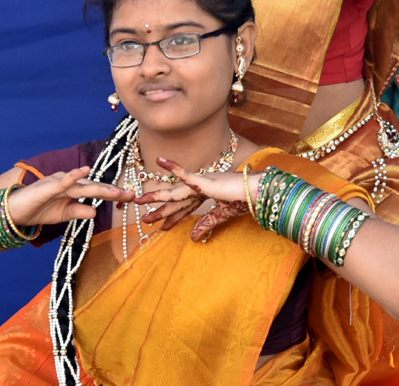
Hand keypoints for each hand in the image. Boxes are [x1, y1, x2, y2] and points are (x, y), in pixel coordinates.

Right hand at [5, 167, 132, 228]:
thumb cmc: (38, 210)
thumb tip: (95, 212)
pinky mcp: (48, 186)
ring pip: (83, 185)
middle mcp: (69, 182)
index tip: (130, 197)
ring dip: (100, 188)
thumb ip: (78, 211)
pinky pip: (63, 181)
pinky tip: (85, 171)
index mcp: (73, 189)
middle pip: (94, 186)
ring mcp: (59, 182)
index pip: (96, 191)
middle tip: (131, 194)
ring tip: (117, 192)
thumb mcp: (62, 214)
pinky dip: (74, 175)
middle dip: (113, 191)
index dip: (113, 193)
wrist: (13, 213)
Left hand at [136, 158, 251, 240]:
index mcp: (208, 193)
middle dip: (160, 210)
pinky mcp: (205, 181)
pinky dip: (173, 168)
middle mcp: (202, 186)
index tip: (163, 227)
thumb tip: (193, 237)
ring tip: (139, 201)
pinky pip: (186, 175)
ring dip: (157, 197)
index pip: (186, 207)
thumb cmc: (246, 200)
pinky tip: (160, 160)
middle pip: (177, 200)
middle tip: (144, 219)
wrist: (259, 191)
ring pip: (175, 192)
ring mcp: (203, 182)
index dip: (173, 217)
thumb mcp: (222, 215)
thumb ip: (207, 223)